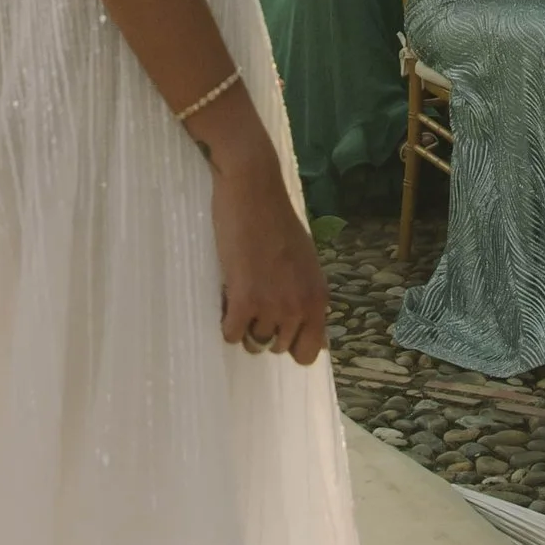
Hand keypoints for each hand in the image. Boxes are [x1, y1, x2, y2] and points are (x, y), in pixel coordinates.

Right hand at [204, 120, 330, 364]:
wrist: (253, 191)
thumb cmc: (276, 223)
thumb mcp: (305, 265)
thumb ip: (308, 299)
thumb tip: (319, 342)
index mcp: (318, 299)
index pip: (309, 353)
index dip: (290, 343)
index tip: (276, 326)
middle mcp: (300, 307)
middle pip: (277, 348)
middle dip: (263, 330)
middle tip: (253, 300)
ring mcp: (273, 306)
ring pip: (253, 342)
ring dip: (243, 325)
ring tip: (239, 294)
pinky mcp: (245, 299)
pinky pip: (231, 333)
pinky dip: (225, 322)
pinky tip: (226, 297)